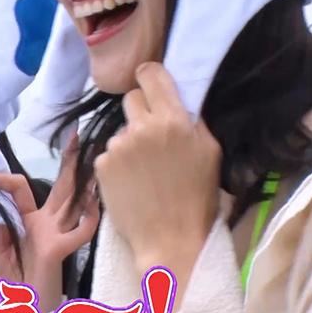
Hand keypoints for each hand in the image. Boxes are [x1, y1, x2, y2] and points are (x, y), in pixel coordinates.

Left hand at [0, 133, 99, 312]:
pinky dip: (87, 220)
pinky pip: (78, 232)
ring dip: (84, 179)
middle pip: (59, 187)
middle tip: (77, 133)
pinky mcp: (59, 250)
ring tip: (95, 155)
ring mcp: (55, 236)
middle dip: (68, 161)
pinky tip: (94, 205)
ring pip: (72, 201)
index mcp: (29, 224)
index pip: (20, 191)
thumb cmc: (13, 288)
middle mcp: (45, 225)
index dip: (4, 180)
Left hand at [94, 62, 221, 300]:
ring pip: (121, 130)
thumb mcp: (209, 152)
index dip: (149, 76)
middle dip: (141, 111)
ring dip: (130, 142)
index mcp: (173, 119)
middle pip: (131, 98)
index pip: (150, 74)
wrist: (171, 238)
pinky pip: (109, 152)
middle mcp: (142, 127)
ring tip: (144, 171)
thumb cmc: (197, 198)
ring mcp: (118, 146)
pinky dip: (118, 163)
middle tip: (153, 137)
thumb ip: (192, 121)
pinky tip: (131, 182)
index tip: (150, 83)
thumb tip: (177, 99)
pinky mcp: (102, 164)